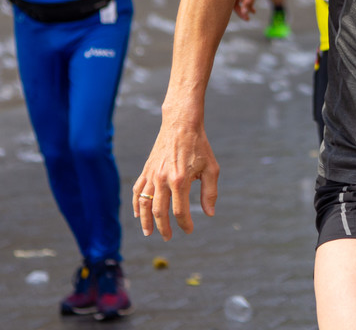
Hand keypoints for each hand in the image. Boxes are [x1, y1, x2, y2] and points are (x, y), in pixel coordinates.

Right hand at [132, 114, 219, 239]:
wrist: (181, 125)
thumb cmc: (199, 146)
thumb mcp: (211, 168)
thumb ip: (210, 192)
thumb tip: (209, 214)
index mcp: (180, 180)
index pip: (180, 211)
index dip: (184, 223)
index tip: (189, 230)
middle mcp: (163, 179)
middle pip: (159, 211)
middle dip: (164, 227)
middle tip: (168, 237)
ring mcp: (152, 175)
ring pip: (145, 204)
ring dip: (145, 221)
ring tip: (149, 232)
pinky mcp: (146, 170)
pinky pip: (138, 191)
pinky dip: (137, 204)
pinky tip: (137, 214)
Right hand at [234, 0, 269, 19]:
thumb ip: (248, 2)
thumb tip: (243, 13)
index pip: (232, 3)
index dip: (239, 12)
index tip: (246, 18)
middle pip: (234, 1)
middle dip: (241, 10)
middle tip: (248, 18)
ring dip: (245, 5)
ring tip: (253, 12)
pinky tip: (253, 5)